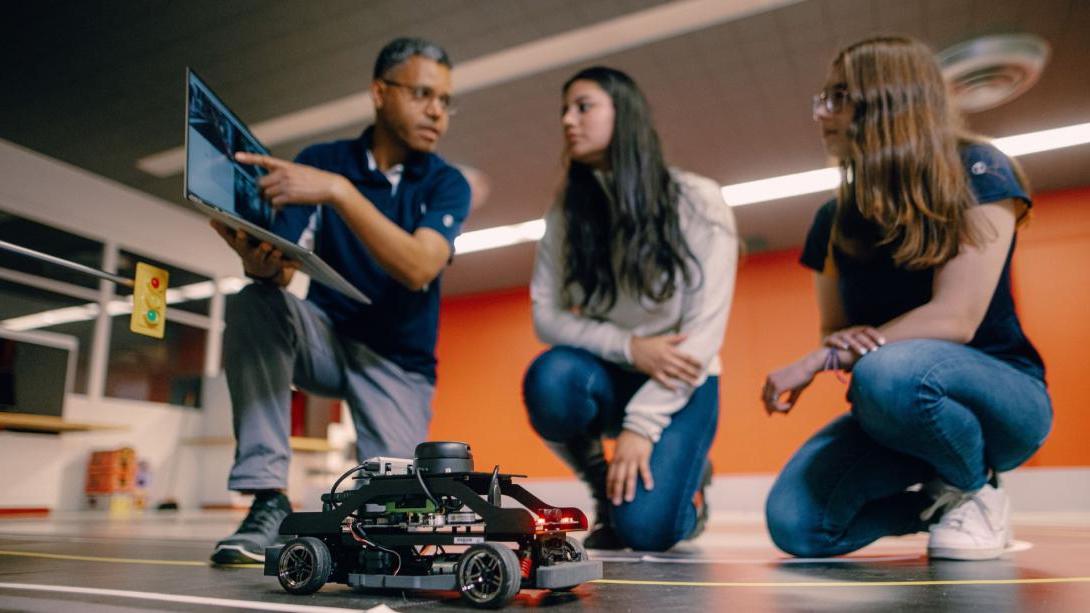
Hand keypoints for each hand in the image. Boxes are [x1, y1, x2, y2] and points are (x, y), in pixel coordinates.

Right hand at [211, 220, 297, 280]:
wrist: (258, 269)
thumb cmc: (245, 249)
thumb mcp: (233, 241)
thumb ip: (224, 231)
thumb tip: (211, 220)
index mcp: (243, 248)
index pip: (239, 242)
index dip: (240, 238)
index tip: (241, 230)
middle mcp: (254, 256)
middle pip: (256, 253)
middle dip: (260, 249)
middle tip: (265, 244)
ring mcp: (266, 261)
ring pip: (271, 259)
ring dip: (274, 255)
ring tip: (278, 250)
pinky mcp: (277, 265)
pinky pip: (285, 264)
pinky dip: (292, 264)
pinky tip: (299, 262)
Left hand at [234, 151, 350, 206]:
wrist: (330, 186)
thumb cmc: (316, 180)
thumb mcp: (300, 171)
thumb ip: (285, 173)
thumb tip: (272, 183)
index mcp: (285, 165)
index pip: (264, 159)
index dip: (248, 158)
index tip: (236, 156)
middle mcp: (284, 173)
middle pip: (261, 183)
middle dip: (264, 190)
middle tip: (272, 193)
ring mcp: (286, 184)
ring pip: (267, 194)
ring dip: (272, 199)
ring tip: (284, 199)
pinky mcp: (290, 195)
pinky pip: (274, 202)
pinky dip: (277, 205)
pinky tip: (285, 205)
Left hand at [607, 430, 653, 505]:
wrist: (638, 425)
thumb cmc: (629, 439)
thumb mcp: (619, 449)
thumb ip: (617, 460)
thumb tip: (614, 471)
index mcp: (616, 458)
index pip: (610, 475)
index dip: (609, 487)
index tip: (609, 498)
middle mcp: (622, 460)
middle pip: (618, 478)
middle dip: (617, 491)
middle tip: (616, 503)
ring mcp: (633, 458)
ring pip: (630, 476)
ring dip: (629, 488)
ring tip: (629, 499)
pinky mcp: (643, 456)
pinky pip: (645, 469)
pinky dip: (646, 478)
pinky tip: (649, 487)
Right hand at [629, 334, 701, 390]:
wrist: (634, 350)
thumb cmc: (649, 343)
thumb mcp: (663, 338)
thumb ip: (676, 338)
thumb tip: (687, 335)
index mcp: (669, 350)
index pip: (685, 357)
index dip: (694, 361)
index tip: (700, 365)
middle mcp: (666, 359)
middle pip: (682, 367)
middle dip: (692, 372)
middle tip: (699, 375)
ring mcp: (660, 367)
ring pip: (675, 374)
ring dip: (685, 379)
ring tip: (693, 383)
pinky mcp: (654, 373)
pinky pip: (663, 381)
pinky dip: (670, 386)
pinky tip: (676, 390)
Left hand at [761, 350, 825, 414]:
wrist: (808, 366)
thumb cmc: (804, 376)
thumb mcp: (794, 389)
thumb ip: (789, 400)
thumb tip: (785, 413)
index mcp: (771, 377)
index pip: (764, 394)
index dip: (767, 404)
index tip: (772, 412)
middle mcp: (769, 379)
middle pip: (765, 399)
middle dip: (771, 408)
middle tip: (780, 413)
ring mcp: (772, 383)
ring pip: (769, 402)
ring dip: (778, 409)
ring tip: (789, 407)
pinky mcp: (778, 387)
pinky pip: (774, 403)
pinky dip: (781, 407)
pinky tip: (789, 406)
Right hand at [823, 325, 884, 355]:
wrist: (823, 358)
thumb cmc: (844, 356)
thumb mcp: (857, 353)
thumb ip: (867, 352)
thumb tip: (884, 356)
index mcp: (855, 332)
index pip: (867, 329)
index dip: (875, 335)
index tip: (883, 343)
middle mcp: (847, 332)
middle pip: (859, 334)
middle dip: (868, 342)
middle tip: (875, 350)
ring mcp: (837, 335)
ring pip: (848, 337)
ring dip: (856, 345)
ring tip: (863, 353)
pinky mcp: (828, 340)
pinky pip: (834, 340)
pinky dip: (840, 343)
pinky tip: (846, 348)